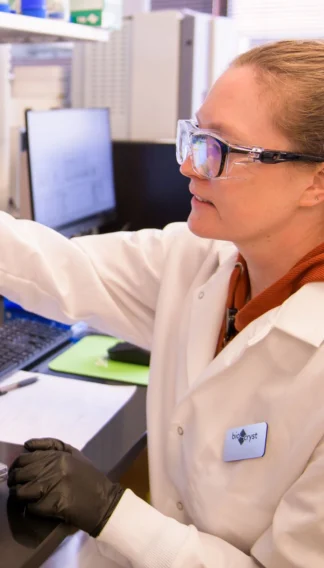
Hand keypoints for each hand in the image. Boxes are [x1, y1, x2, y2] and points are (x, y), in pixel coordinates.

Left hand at [7, 438, 123, 536]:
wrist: (104, 501)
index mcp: (58, 455)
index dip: (17, 466)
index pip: (25, 458)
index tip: (18, 472)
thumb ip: (51, 445)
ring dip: (20, 496)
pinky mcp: (54, 505)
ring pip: (22, 491)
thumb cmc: (88, 477)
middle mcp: (54, 468)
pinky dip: (32, 508)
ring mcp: (54, 487)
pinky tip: (38, 507)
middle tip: (18, 486)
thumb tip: (27, 445)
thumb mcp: (74, 454)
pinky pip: (32, 507)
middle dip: (16, 481)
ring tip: (26, 498)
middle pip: (21, 474)